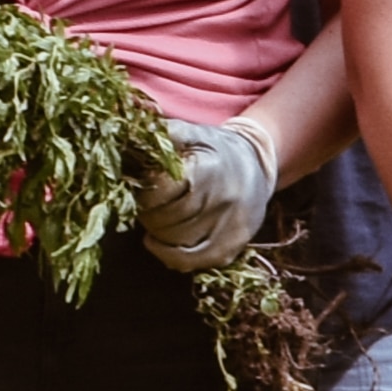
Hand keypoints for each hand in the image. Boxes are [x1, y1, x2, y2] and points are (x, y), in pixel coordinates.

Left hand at [138, 113, 277, 272]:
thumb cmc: (216, 149)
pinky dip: (165, 255)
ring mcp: (228, 229)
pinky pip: (188, 262)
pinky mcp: (229, 249)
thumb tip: (134, 128)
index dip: (145, 190)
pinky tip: (154, 241)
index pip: (162, 190)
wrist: (257, 168)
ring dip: (155, 230)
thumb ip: (163, 134)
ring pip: (174, 241)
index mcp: (210, 170)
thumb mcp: (195, 133)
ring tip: (155, 214)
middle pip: (166, 219)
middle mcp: (222, 202)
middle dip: (147, 210)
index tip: (141, 183)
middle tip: (146, 199)